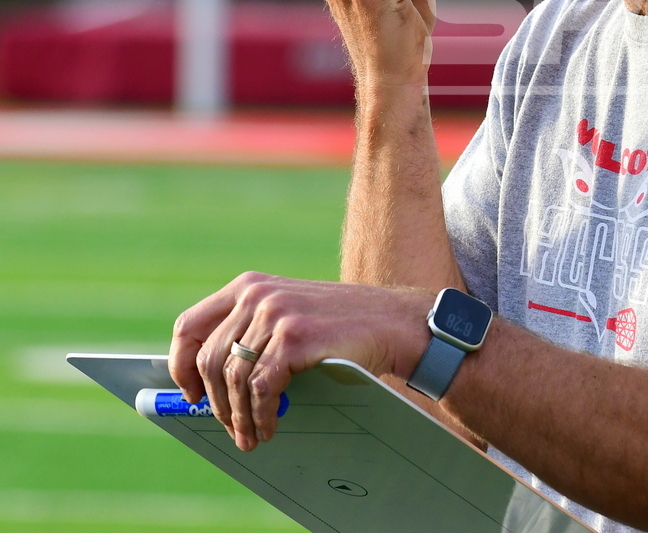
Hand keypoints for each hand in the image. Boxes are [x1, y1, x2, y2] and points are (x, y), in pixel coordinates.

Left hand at [169, 272, 430, 450]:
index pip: (190, 326)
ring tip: (250, 437)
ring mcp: (276, 313)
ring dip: (239, 416)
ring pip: (234, 378)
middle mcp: (257, 294)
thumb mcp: (289, 315)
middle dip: (216, 403)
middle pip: (210, 360)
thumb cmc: (340, 325)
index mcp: (249, 285)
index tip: (190, 394)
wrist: (393, 322)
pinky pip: (261, 388)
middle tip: (229, 428)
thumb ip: (252, 332)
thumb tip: (208, 383)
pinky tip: (270, 427)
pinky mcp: (295, 336)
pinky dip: (260, 415)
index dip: (180, 366)